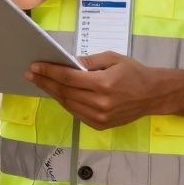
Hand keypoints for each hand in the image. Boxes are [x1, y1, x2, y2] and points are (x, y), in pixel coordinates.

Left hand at [25, 52, 169, 129]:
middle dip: (45, 82)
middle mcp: (100, 103)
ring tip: (41, 82)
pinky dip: (65, 102)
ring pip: (68, 104)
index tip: (35, 66)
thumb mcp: (112, 59)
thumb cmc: (133, 72)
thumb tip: (67, 62)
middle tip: (30, 74)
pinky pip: (76, 113)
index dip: (49, 72)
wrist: (153, 95)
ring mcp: (99, 117)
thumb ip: (89, 62)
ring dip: (52, 93)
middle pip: (64, 92)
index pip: (68, 77)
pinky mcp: (100, 125)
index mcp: (103, 84)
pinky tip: (58, 93)